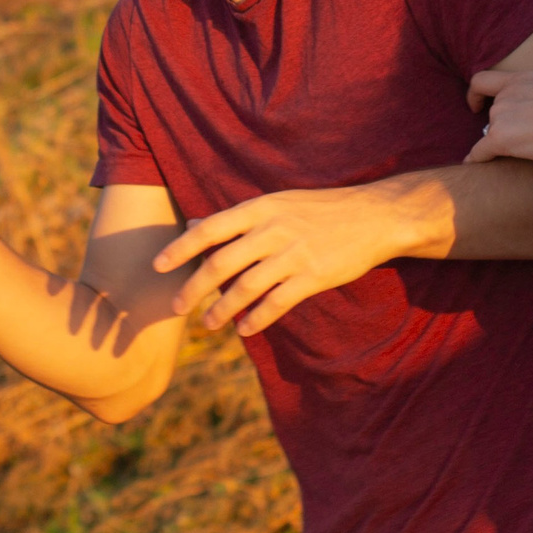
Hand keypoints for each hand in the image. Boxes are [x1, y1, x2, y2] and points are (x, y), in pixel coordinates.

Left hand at [151, 188, 408, 337]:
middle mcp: (273, 229)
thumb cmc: (321, 209)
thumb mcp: (277, 203)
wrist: (374, 216)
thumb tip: (193, 223)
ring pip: (246, 287)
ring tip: (208, 324)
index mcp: (261, 208)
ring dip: (222, 309)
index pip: (209, 228)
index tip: (157, 266)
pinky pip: (277, 302)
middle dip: (194, 287)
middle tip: (176, 306)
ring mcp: (294, 253)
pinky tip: (245, 330)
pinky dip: (258, 319)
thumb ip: (237, 218)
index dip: (180, 248)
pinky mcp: (313, 276)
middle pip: (221, 262)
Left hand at [466, 44, 532, 185]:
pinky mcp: (500, 140)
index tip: (475, 103)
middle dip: (500, 124)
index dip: (475, 92)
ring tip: (515, 152)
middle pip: (491, 112)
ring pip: (489, 133)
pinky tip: (473, 165)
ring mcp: (501, 118)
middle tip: (517, 135)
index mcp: (523, 80)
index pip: (483, 80)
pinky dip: (476, 158)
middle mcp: (507, 96)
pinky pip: (480, 152)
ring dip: (497, 142)